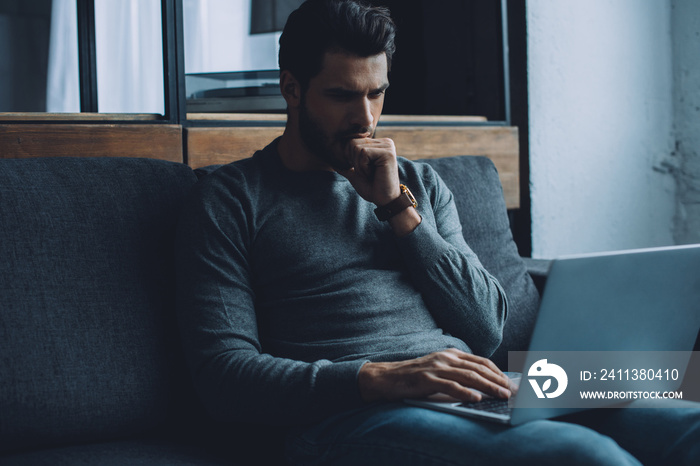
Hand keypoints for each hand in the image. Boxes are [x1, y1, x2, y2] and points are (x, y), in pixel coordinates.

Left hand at [337, 137, 399, 205]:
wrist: (384, 200)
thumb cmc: (372, 188)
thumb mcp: (355, 174)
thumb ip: (345, 166)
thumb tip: (332, 161)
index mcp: (378, 144)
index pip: (352, 141)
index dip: (350, 158)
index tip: (362, 171)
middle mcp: (384, 142)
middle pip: (353, 142)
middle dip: (353, 161)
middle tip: (366, 173)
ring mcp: (387, 146)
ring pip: (357, 148)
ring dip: (359, 165)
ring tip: (370, 173)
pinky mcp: (388, 153)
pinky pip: (363, 153)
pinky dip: (363, 167)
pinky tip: (373, 173)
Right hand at [358, 348, 514, 402]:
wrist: (389, 377)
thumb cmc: (416, 376)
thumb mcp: (440, 369)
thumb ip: (458, 372)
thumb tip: (484, 385)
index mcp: (451, 354)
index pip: (481, 362)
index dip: (498, 372)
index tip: (511, 383)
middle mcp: (446, 358)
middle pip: (478, 369)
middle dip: (498, 381)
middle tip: (513, 392)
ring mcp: (436, 368)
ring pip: (468, 377)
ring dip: (488, 387)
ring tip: (501, 395)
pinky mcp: (427, 379)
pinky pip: (450, 386)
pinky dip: (465, 393)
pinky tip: (476, 398)